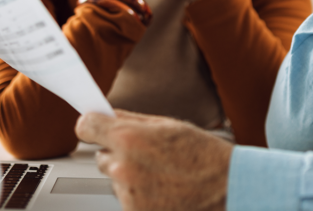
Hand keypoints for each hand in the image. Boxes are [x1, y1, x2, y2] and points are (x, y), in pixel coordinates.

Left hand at [75, 110, 231, 210]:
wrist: (227, 188)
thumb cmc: (203, 155)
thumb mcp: (168, 125)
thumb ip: (131, 119)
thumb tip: (107, 114)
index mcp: (129, 138)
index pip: (86, 127)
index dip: (91, 125)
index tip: (95, 127)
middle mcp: (123, 167)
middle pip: (101, 155)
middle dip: (118, 153)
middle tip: (148, 155)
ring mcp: (127, 194)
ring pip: (115, 179)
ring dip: (130, 176)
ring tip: (161, 174)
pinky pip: (126, 198)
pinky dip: (139, 195)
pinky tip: (163, 190)